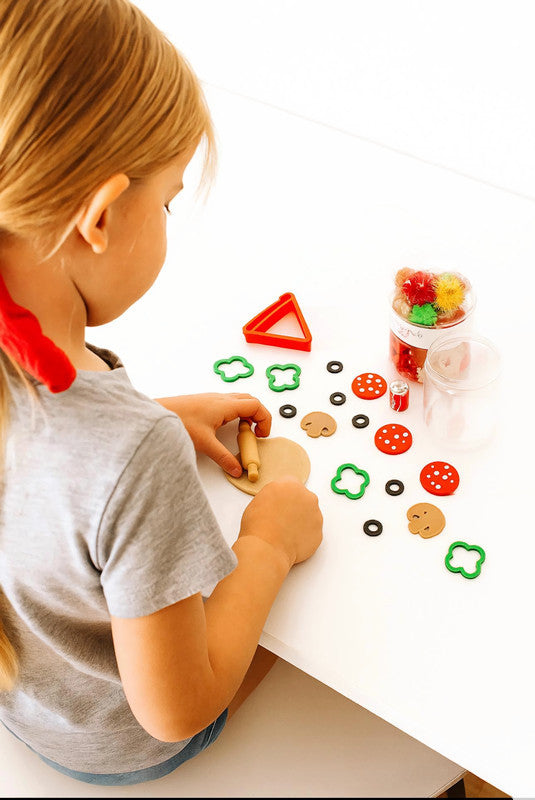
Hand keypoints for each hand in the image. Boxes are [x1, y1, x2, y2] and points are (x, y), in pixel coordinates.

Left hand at [155, 392, 270, 476]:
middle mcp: (221, 399)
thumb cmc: (179, 421)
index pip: (256, 405)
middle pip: (250, 400)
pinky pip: (228, 403)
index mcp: (225, 405)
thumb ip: (223, 457)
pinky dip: (235, 413)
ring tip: (242, 432)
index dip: (264, 419)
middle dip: (258, 416)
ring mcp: (212, 399)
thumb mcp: (205, 444)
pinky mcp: (205, 402)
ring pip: (239, 401)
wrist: (156, 414)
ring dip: (247, 414)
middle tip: (255, 434)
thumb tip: (237, 469)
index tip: (261, 436)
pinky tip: (226, 428)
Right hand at [238, 476, 322, 568]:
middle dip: (295, 507)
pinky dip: (304, 536)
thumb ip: (273, 495)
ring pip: (310, 515)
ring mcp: (316, 515)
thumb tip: (277, 501)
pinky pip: (312, 532)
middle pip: (303, 498)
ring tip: (285, 532)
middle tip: (282, 519)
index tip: (280, 503)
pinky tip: (291, 541)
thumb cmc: (258, 525)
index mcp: (290, 484)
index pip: (290, 484)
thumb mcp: (259, 499)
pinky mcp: (319, 532)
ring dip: (301, 521)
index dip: (283, 495)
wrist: (266, 548)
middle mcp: (307, 496)